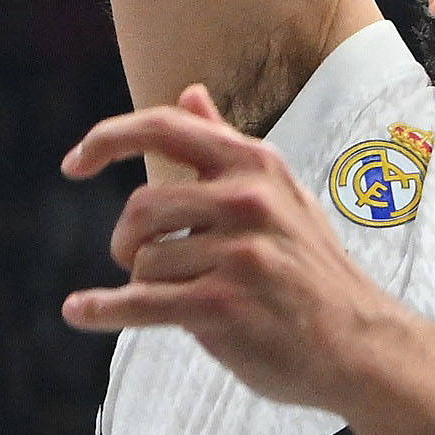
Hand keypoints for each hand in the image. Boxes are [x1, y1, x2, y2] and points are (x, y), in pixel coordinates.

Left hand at [60, 92, 407, 412]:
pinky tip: (79, 311)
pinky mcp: (223, 307)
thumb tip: (190, 91)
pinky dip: (103, 309)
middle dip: (128, 240)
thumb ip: (226, 144)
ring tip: (183, 297)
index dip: (108, 139)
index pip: (164, 128)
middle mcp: (248, 201)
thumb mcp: (280, 193)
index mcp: (257, 164)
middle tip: (139, 261)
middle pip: (141, 207)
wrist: (359, 343)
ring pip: (144, 263)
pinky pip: (141, 304)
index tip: (74, 163)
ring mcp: (238, 255)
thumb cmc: (311, 268)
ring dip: (146, 285)